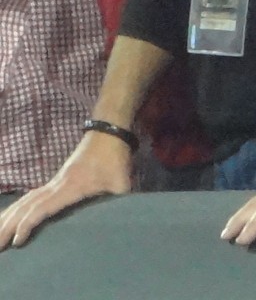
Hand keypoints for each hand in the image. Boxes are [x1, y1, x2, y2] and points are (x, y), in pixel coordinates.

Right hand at [0, 131, 132, 249]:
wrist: (109, 131)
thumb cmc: (115, 157)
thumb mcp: (122, 181)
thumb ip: (121, 201)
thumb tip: (126, 218)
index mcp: (71, 186)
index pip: (43, 207)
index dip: (29, 223)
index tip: (17, 241)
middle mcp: (57, 184)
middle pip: (26, 205)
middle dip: (9, 225)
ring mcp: (54, 181)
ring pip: (25, 200)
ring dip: (9, 217)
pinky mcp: (56, 180)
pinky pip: (30, 196)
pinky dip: (17, 208)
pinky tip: (8, 217)